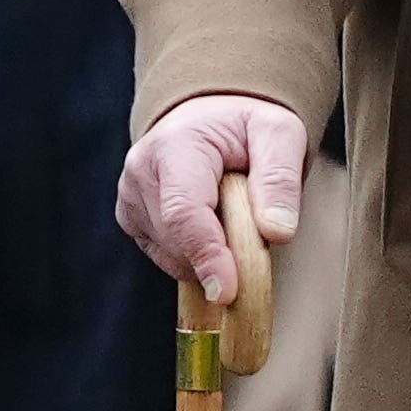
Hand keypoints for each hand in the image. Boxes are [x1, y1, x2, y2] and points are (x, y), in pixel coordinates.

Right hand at [115, 94, 306, 303]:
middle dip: (222, 255)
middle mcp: (141, 172)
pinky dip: (196, 256)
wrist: (208, 119)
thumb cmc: (245, 127)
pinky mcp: (131, 220)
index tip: (227, 292)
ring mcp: (130, 199)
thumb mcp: (279, 135)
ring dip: (211, 254)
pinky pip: (169, 260)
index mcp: (174, 146)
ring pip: (174, 258)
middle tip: (254, 228)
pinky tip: (210, 225)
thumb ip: (280, 179)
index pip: (184, 212)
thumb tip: (277, 233)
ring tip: (229, 213)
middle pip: (179, 243)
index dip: (206, 255)